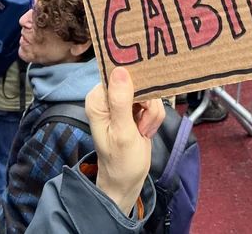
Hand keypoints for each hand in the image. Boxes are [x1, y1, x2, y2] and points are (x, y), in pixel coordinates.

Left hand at [86, 67, 164, 215]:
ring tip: (143, 131)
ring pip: (148, 92)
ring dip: (152, 113)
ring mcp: (121, 101)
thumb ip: (121, 102)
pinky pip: (153, 101)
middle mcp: (107, 96)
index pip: (119, 74)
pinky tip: (146, 130)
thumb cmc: (121, 162)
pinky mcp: (134, 107)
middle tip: (142, 124)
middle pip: (137, 81)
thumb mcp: (122, 133)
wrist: (127, 181)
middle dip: (147, 103)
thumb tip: (120, 70)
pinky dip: (154, 116)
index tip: (142, 103)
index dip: (135, 84)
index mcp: (97, 99)